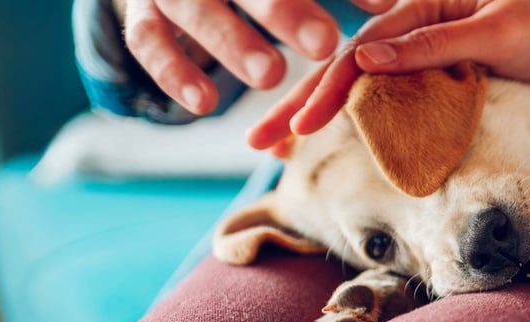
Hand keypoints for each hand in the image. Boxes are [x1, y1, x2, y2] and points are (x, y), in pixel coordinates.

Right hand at [119, 0, 394, 114]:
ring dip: (230, 42)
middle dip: (281, 9)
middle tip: (325, 45)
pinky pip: (147, 40)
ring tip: (273, 77)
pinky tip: (206, 103)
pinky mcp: (140, 14)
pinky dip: (174, 70)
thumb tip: (388, 5)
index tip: (363, 19)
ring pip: (192, 7)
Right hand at [247, 0, 529, 150]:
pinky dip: (366, 121)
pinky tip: (342, 141)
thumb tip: (365, 61)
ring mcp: (434, 55)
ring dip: (324, 115)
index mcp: (427, 5)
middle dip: (302, 105)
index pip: (362, 52)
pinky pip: (398, 102)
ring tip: (282, 146)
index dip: (325, 91)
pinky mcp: (451, 78)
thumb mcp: (496, 32)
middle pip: (349, 69)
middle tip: (258, 142)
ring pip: (367, 88)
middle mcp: (423, 28)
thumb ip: (432, 46)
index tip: (296, 129)